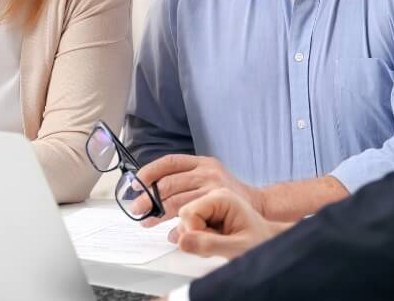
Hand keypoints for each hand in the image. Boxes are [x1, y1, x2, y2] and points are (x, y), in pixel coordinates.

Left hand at [132, 155, 263, 226]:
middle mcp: (207, 172)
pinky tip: (170, 232)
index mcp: (202, 162)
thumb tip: (151, 190)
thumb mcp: (209, 176)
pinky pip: (190, 215)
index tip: (137, 183)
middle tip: (137, 208)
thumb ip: (185, 180)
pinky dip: (177, 225)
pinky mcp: (216, 204)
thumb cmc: (227, 192)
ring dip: (157, 213)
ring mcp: (212, 188)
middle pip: (169, 182)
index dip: (150, 171)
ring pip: (176, 200)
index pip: (170, 162)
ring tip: (147, 221)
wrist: (256, 204)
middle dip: (149, 197)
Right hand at [172, 188, 289, 258]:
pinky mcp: (205, 214)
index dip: (195, 233)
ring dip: (196, 238)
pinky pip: (188, 227)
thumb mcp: (237, 247)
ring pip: (184, 223)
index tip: (214, 240)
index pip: (188, 213)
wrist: (268, 241)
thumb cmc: (259, 242)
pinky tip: (213, 240)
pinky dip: (197, 239)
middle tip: (218, 240)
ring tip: (218, 241)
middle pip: (183, 216)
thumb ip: (209, 245)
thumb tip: (182, 241)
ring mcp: (208, 204)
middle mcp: (212, 197)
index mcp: (221, 197)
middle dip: (195, 235)